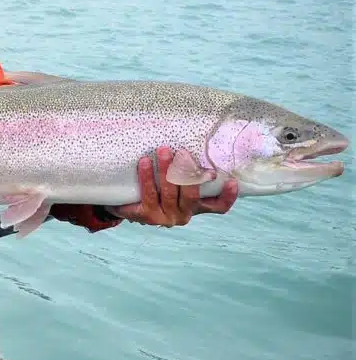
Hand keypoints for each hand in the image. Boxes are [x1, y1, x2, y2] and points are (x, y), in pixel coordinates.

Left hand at [110, 147, 238, 226]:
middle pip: (191, 195)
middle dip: (187, 172)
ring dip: (166, 170)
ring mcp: (166, 217)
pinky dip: (147, 177)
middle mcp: (183, 215)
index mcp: (195, 207)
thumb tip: (198, 142)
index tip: (232, 182)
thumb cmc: (157, 190)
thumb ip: (188, 172)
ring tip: (162, 150)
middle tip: (183, 152)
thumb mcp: (176, 183)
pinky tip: (144, 162)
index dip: (227, 197)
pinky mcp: (147, 216)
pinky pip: (149, 194)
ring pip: (169, 193)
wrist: (127, 205)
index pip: (218, 207)